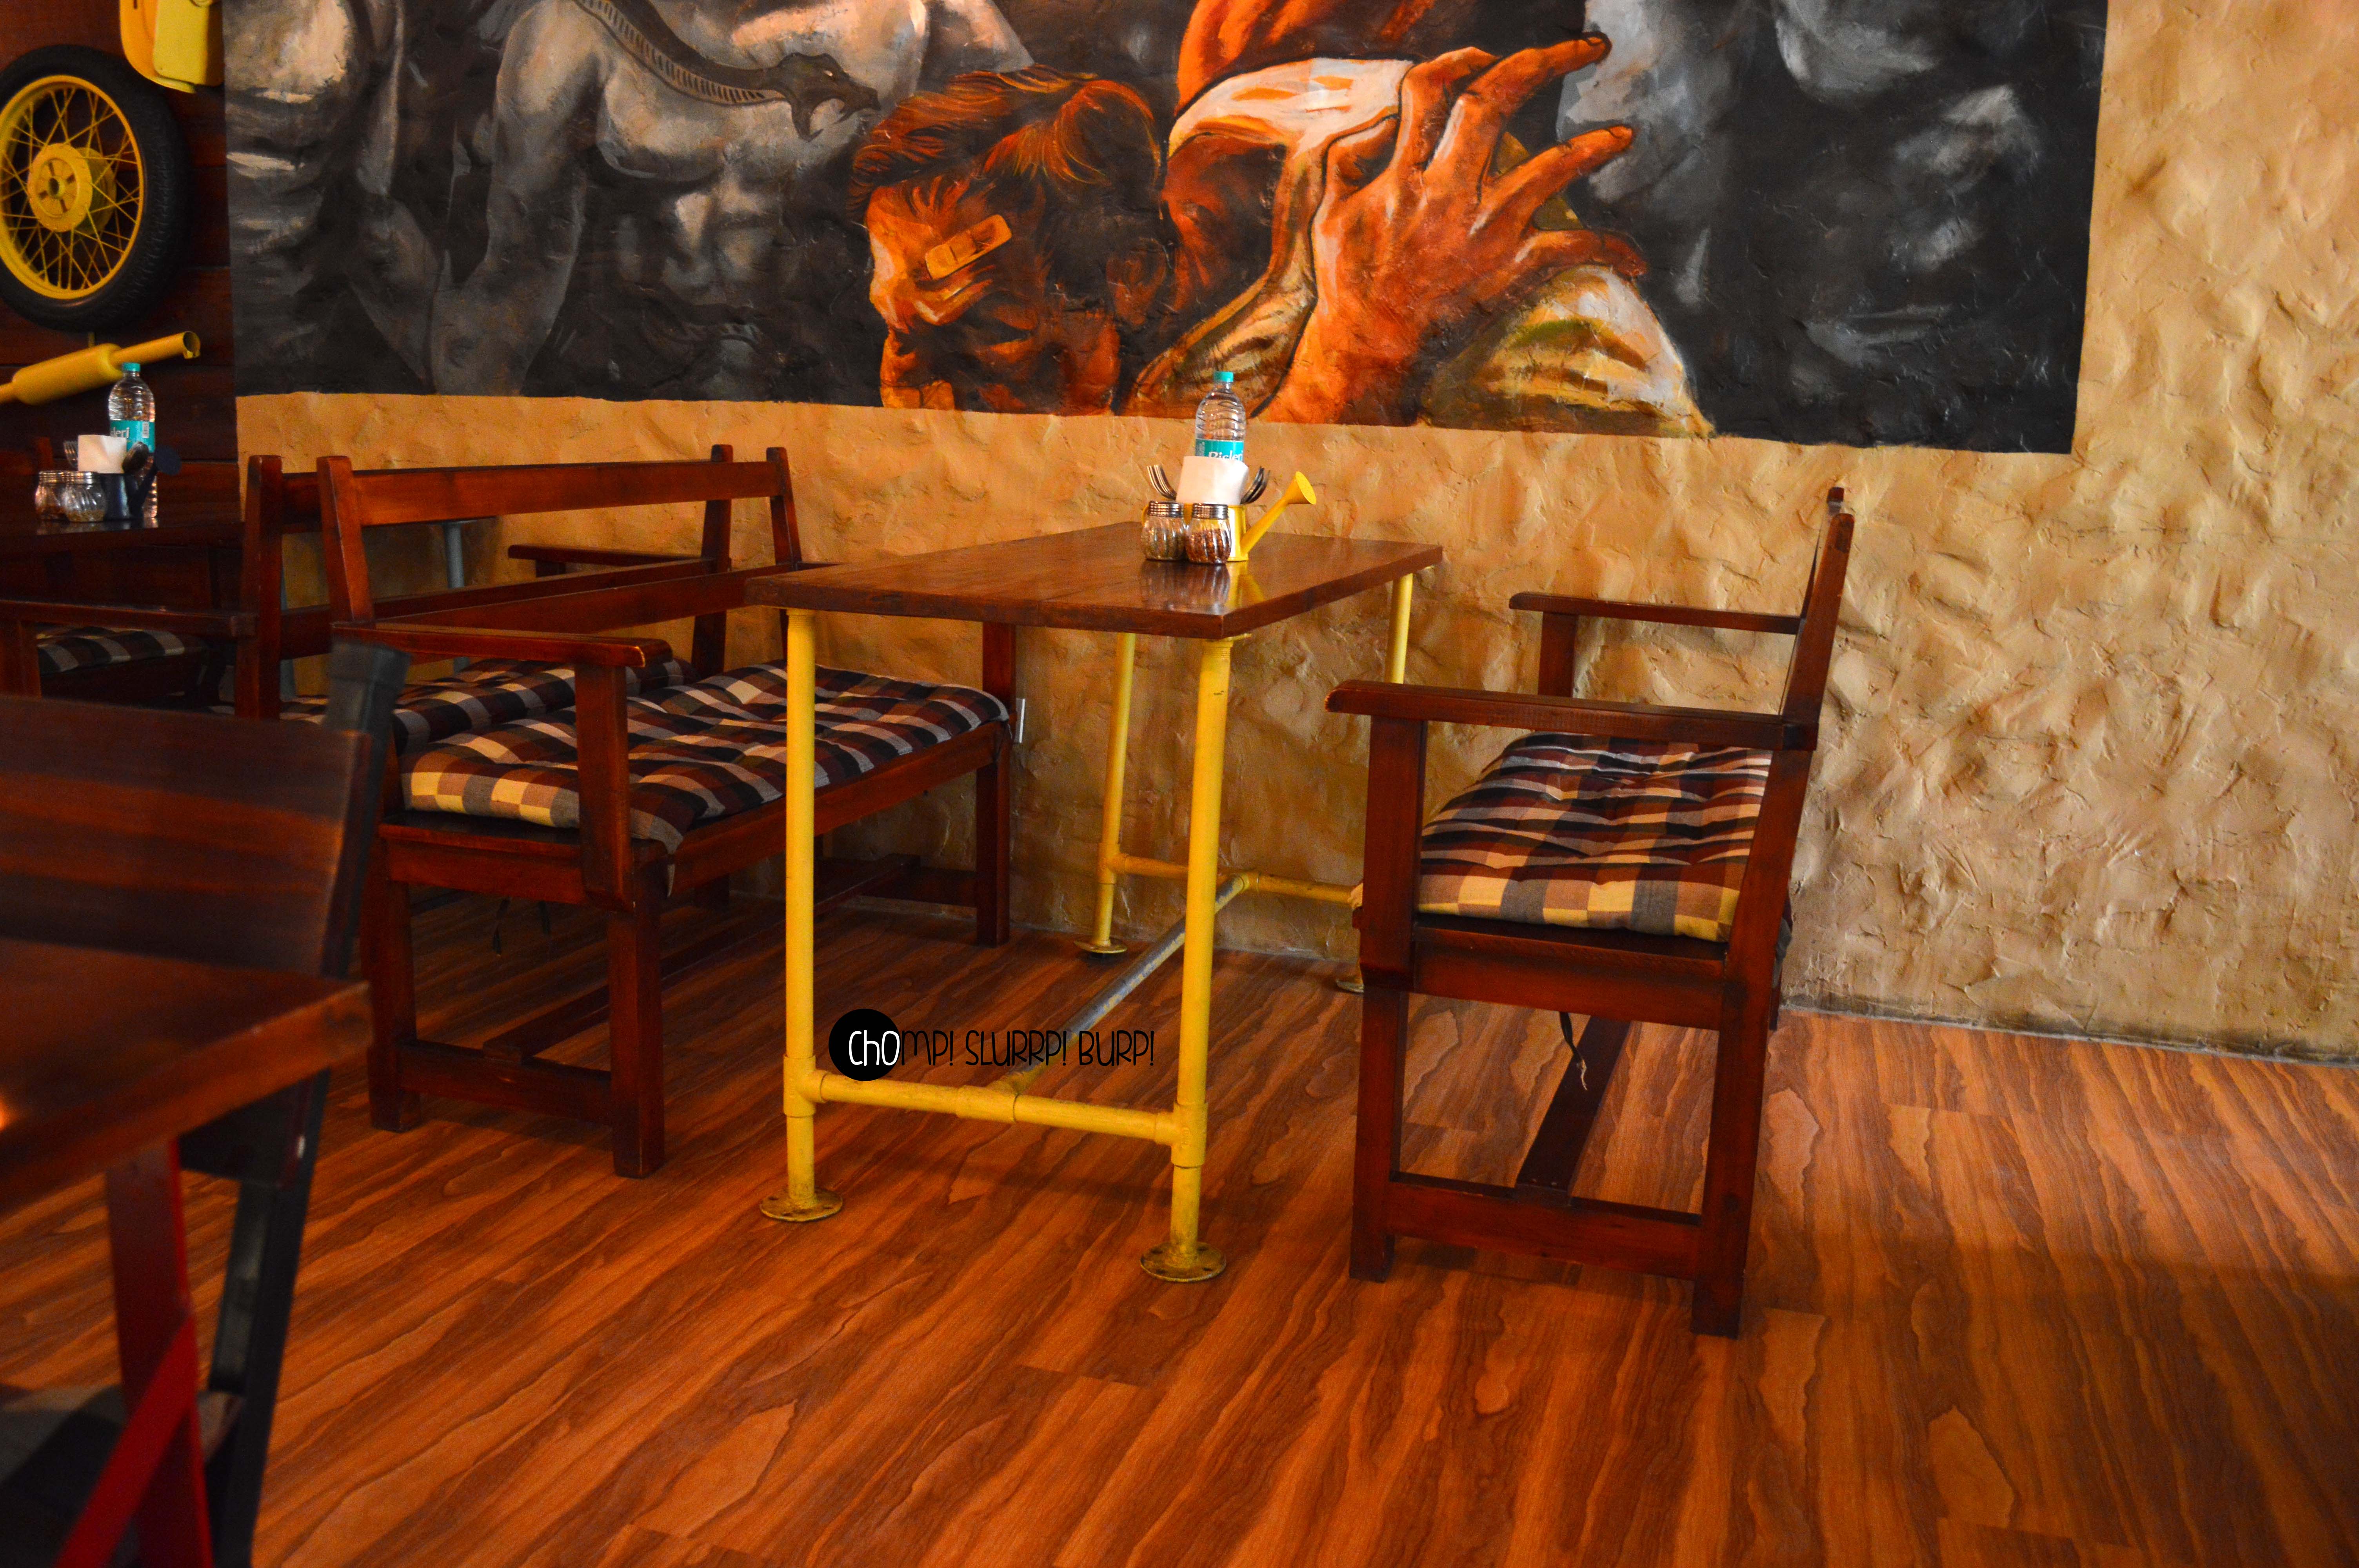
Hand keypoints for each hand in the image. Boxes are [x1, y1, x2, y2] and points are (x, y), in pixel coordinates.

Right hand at [1267, 39, 1646, 424]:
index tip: (1483, 53)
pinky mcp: (1510, 271)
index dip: (1459, 60)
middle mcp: (1447, 193)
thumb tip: (1386, 119)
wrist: (1368, 353)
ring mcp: (1484, 231)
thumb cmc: (1348, 283)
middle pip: (1495, 103)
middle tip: (1587, 47)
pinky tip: (1637, 260)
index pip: (1430, 91)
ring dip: (1594, 147)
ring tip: (1626, 135)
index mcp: (1402, 174)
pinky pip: (1572, 252)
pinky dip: (1609, 251)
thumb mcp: (1328, 212)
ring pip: (1550, 169)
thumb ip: (1350, 157)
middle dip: (1544, 62)